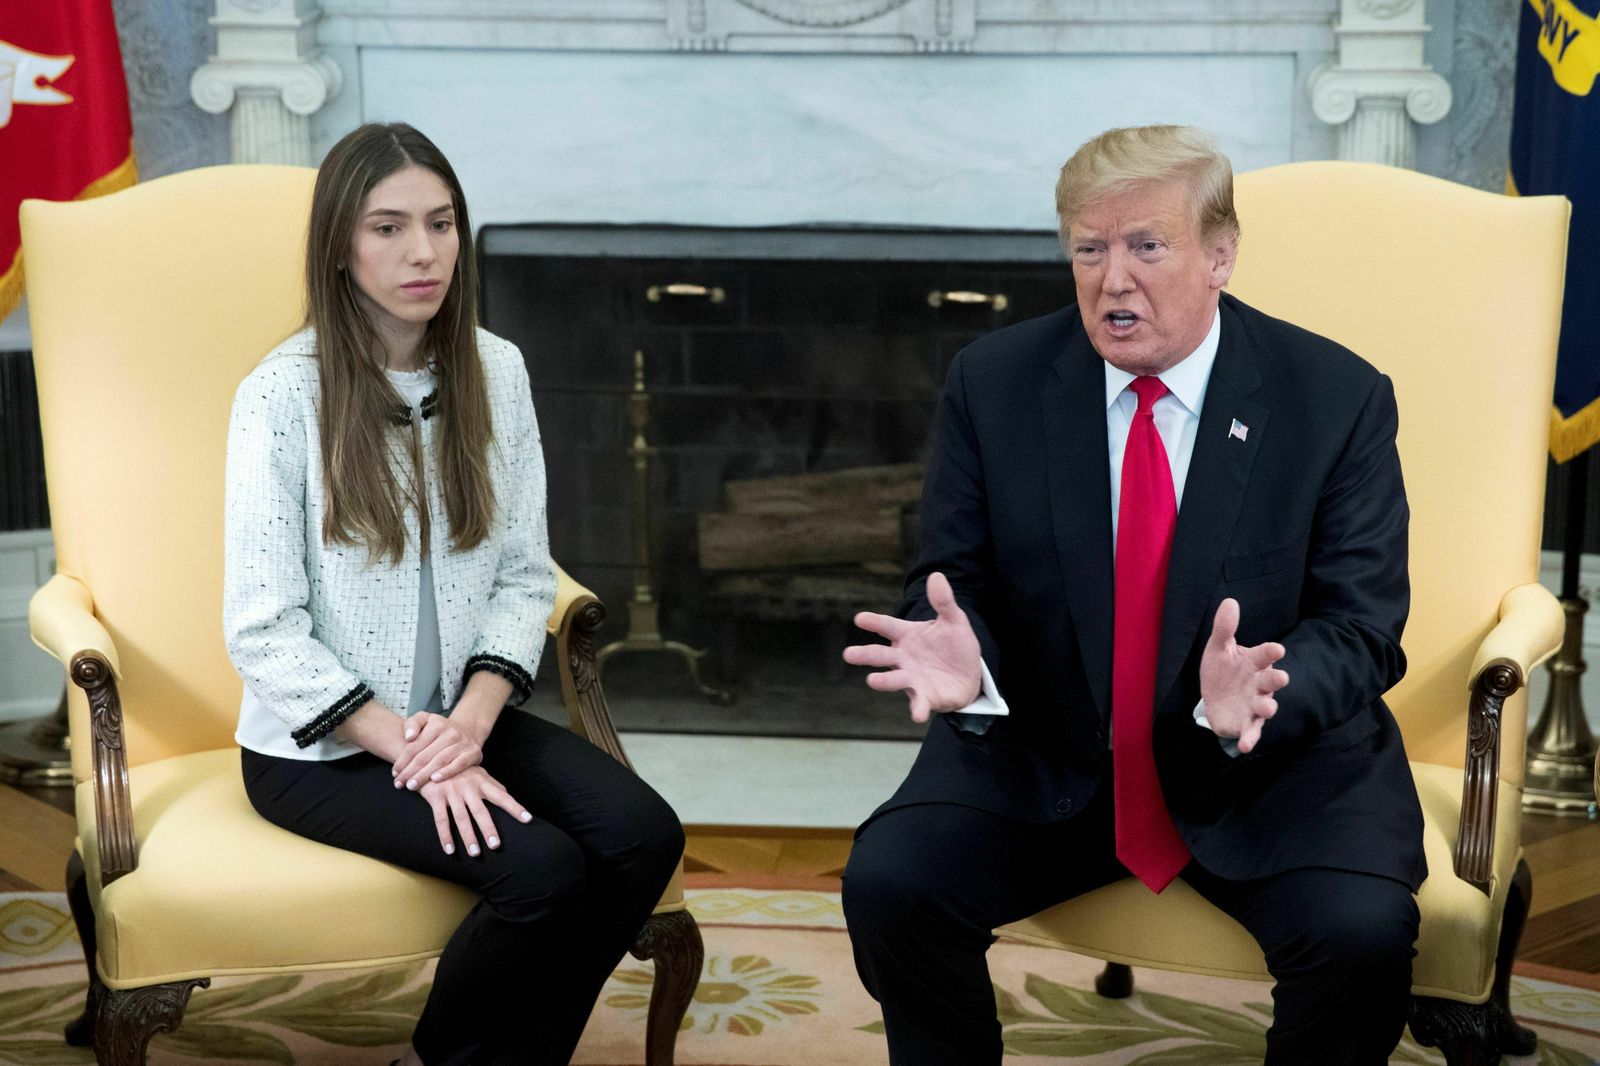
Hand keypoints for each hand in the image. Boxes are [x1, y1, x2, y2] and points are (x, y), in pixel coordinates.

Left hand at [392, 711, 484, 790]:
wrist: (467, 731)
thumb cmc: (440, 729)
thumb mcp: (425, 719)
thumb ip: (412, 724)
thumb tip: (408, 737)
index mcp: (436, 724)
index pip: (414, 746)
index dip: (402, 761)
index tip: (394, 773)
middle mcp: (450, 732)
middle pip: (425, 756)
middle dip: (409, 772)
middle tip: (400, 783)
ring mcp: (463, 743)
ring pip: (439, 761)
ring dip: (423, 775)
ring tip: (411, 785)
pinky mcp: (473, 752)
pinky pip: (459, 764)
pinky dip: (447, 772)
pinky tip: (434, 780)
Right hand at [416, 766, 532, 856]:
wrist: (431, 757)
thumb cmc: (458, 768)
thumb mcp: (477, 772)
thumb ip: (492, 784)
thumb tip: (506, 794)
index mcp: (482, 782)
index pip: (502, 796)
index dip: (515, 808)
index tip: (528, 819)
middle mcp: (468, 788)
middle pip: (480, 811)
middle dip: (488, 829)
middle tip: (496, 846)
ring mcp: (452, 792)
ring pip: (461, 818)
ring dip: (468, 836)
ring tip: (475, 854)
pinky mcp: (436, 797)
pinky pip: (441, 819)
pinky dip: (445, 836)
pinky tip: (449, 850)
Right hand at [843, 572, 981, 722]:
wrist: (969, 674)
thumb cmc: (955, 645)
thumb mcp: (954, 621)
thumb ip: (944, 602)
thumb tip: (937, 576)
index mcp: (907, 635)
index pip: (887, 626)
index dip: (874, 622)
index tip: (860, 618)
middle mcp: (903, 658)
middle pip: (880, 655)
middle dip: (865, 655)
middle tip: (848, 654)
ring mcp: (911, 678)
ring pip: (893, 679)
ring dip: (883, 681)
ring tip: (872, 681)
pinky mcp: (925, 697)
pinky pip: (918, 703)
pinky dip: (916, 709)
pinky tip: (917, 715)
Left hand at [1199, 598, 1288, 753]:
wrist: (1214, 699)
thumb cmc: (1222, 670)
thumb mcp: (1218, 648)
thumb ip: (1224, 628)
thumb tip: (1230, 601)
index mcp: (1254, 663)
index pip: (1264, 655)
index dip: (1271, 653)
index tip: (1277, 649)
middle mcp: (1259, 684)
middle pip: (1271, 681)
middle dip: (1276, 680)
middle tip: (1281, 677)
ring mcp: (1255, 705)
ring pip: (1266, 707)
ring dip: (1268, 708)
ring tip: (1267, 708)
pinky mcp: (1247, 724)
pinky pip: (1252, 732)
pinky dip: (1250, 739)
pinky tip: (1246, 746)